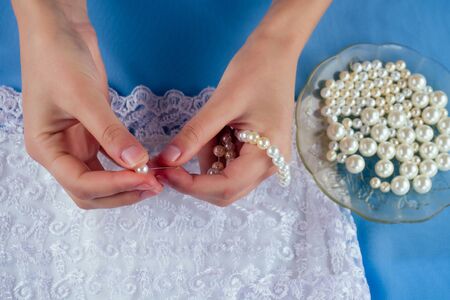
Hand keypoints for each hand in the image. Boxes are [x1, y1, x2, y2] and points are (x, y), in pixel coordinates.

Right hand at [13, 1, 161, 208]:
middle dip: (121, 192)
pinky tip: (146, 165)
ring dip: (126, 184)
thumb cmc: (57, 60)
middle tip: (153, 185)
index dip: (113, 186)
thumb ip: (110, 132)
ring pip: (101, 181)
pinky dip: (127, 167)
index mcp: (46, 148)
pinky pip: (111, 161)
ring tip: (154, 179)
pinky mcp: (93, 135)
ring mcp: (77, 145)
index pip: (79, 183)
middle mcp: (60, 152)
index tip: (144, 178)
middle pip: (90, 192)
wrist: (61, 33)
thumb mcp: (84, 97)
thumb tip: (136, 162)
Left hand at [156, 34, 296, 205]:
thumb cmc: (256, 70)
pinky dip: (212, 152)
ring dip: (203, 162)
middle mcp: (269, 165)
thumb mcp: (222, 103)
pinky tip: (214, 130)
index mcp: (268, 155)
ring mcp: (264, 160)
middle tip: (167, 160)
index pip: (225, 186)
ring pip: (223, 179)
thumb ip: (195, 134)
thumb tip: (167, 160)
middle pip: (225, 190)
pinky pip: (228, 163)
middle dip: (193, 180)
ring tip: (205, 128)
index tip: (163, 171)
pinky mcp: (257, 151)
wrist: (275, 51)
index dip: (191, 185)